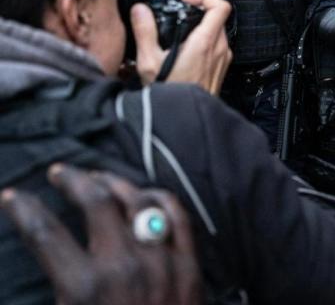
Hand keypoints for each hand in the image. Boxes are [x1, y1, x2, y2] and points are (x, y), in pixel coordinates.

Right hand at [0, 164, 200, 304]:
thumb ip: (59, 288)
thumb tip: (50, 263)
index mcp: (84, 287)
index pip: (45, 231)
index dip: (23, 209)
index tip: (12, 197)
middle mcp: (123, 266)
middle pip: (96, 201)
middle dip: (73, 179)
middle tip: (60, 172)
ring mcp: (161, 262)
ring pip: (138, 200)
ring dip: (115, 183)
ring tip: (99, 178)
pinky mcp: (190, 265)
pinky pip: (177, 216)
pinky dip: (159, 198)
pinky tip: (145, 194)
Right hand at [133, 0, 232, 94]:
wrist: (185, 119)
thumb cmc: (171, 93)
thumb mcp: (150, 61)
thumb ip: (145, 32)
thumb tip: (140, 10)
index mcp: (206, 42)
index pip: (220, 6)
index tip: (187, 0)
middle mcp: (220, 49)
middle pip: (217, 18)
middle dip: (198, 13)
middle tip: (179, 15)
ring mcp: (223, 59)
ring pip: (217, 32)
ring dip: (200, 28)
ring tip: (179, 34)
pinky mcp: (220, 69)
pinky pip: (216, 48)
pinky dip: (203, 43)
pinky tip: (184, 51)